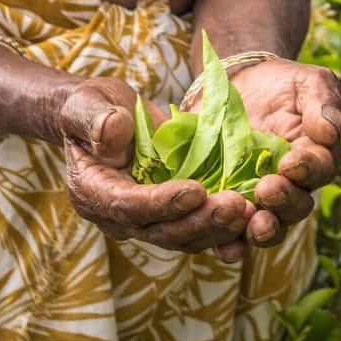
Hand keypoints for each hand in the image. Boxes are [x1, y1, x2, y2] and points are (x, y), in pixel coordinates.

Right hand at [56, 77, 252, 261]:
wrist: (104, 117)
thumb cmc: (92, 108)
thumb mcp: (87, 103)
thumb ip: (96, 117)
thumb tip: (112, 130)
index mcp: (93, 192)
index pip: (127, 206)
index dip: (162, 202)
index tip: (196, 190)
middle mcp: (120, 216)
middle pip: (161, 231)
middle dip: (200, 221)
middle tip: (234, 206)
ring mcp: (148, 219)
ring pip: (185, 236)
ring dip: (218, 228)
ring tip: (249, 211)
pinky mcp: (172, 213)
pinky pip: (199, 228)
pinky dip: (225, 228)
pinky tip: (253, 216)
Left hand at [189, 59, 340, 247]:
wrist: (240, 84)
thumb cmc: (283, 84)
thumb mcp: (308, 81)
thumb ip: (322, 102)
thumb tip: (331, 131)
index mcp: (316, 158)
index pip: (320, 169)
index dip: (308, 169)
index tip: (291, 162)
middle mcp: (293, 186)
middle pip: (296, 207)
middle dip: (284, 202)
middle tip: (267, 189)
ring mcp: (260, 199)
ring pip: (268, 227)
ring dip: (261, 231)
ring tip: (253, 224)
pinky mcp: (228, 204)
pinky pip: (232, 233)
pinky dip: (230, 244)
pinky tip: (223, 247)